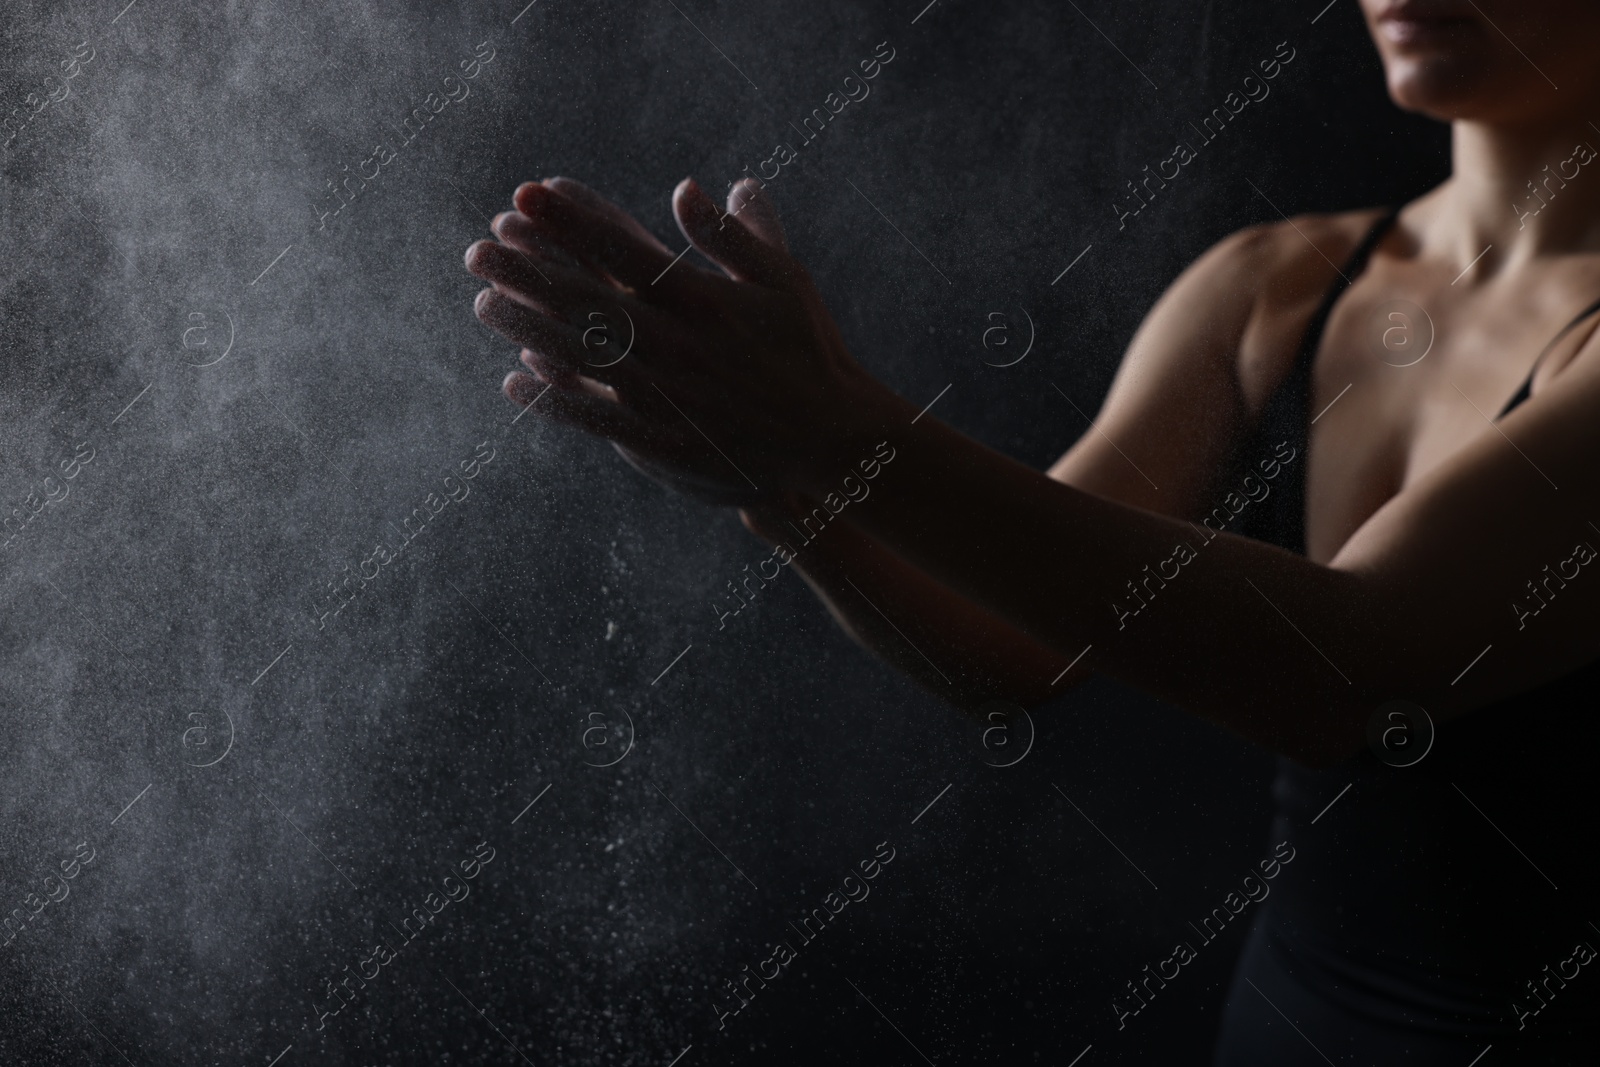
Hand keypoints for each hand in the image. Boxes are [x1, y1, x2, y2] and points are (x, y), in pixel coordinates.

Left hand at [464, 176, 900, 504]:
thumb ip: (734, 234)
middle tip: (477, 250)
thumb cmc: (810, 349)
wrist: (831, 438)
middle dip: (527, 273)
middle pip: (586, 302)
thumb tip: (685, 189)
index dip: (569, 221)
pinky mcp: (664, 439)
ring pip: (581, 358)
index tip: (525, 195)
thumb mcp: (784, 279)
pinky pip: (597, 417)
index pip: (622, 249)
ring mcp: (668, 395)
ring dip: (527, 329)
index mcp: (704, 300)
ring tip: (482, 304)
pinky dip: (554, 399)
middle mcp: (678, 345)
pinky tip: (516, 381)